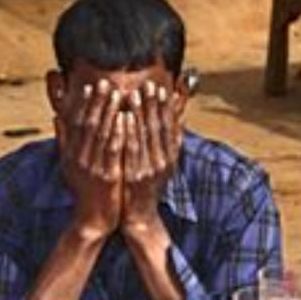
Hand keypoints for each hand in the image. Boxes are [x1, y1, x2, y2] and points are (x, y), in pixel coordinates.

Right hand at [55, 79, 132, 237]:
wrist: (92, 219)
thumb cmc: (84, 190)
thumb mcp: (69, 165)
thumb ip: (64, 140)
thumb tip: (57, 116)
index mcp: (71, 154)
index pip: (76, 124)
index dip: (84, 104)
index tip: (91, 86)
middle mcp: (79, 158)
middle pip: (88, 124)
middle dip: (98, 102)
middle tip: (105, 82)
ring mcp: (93, 167)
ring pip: (101, 133)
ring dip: (109, 111)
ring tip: (117, 92)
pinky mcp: (107, 176)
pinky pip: (113, 150)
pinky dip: (118, 132)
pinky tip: (125, 117)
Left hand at [101, 83, 185, 242]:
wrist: (138, 215)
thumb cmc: (147, 186)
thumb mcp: (163, 164)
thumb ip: (169, 142)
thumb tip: (177, 117)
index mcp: (170, 157)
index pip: (169, 127)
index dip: (165, 107)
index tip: (160, 89)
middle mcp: (162, 161)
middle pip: (158, 127)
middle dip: (153, 105)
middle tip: (148, 84)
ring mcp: (148, 168)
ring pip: (145, 135)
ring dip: (140, 113)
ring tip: (135, 94)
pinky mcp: (133, 175)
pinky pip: (131, 149)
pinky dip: (128, 131)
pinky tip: (123, 117)